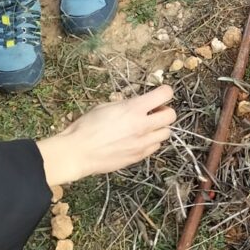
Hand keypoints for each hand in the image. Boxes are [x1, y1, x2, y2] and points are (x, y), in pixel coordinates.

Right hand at [36, 85, 175, 185]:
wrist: (78, 152)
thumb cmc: (86, 127)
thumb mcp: (105, 106)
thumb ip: (126, 104)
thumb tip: (138, 104)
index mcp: (133, 109)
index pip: (164, 94)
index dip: (165, 92)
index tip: (161, 94)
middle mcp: (142, 125)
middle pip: (171, 116)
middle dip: (165, 111)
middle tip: (154, 112)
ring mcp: (142, 143)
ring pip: (166, 133)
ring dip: (158, 128)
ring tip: (145, 128)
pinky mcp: (139, 156)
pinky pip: (155, 147)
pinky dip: (150, 142)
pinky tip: (138, 140)